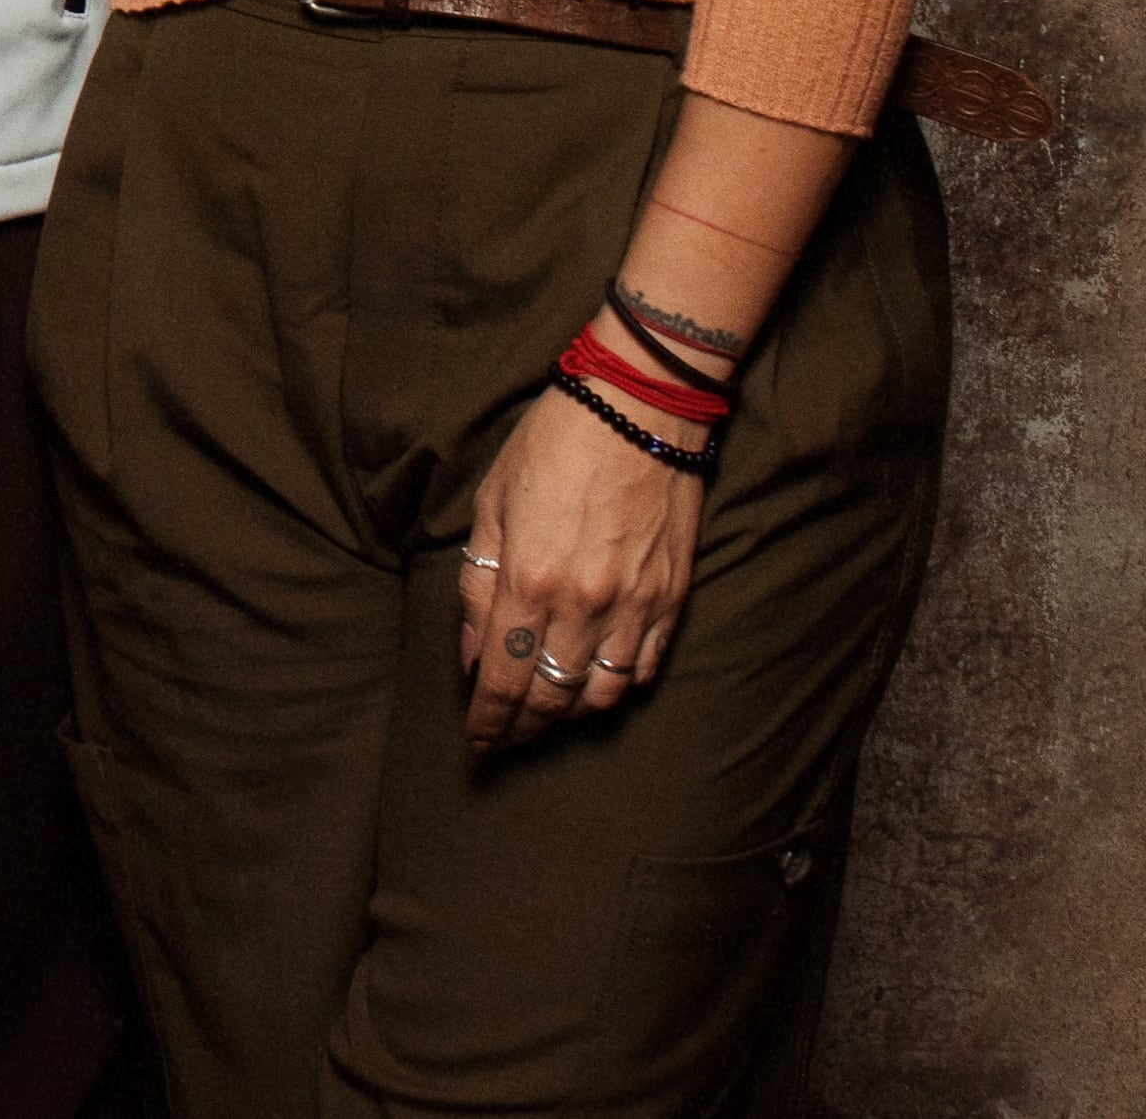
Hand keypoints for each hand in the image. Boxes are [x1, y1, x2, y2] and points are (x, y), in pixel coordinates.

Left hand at [453, 367, 700, 752]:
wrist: (640, 405)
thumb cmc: (555, 442)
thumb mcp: (493, 503)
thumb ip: (478, 584)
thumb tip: (472, 654)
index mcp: (530, 579)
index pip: (503, 679)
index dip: (488, 721)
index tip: (477, 741)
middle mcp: (585, 604)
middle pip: (551, 698)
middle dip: (522, 728)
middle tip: (504, 739)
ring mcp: (636, 605)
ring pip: (603, 694)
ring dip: (570, 713)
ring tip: (547, 713)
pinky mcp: (673, 597)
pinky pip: (646, 667)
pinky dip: (620, 686)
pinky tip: (598, 683)